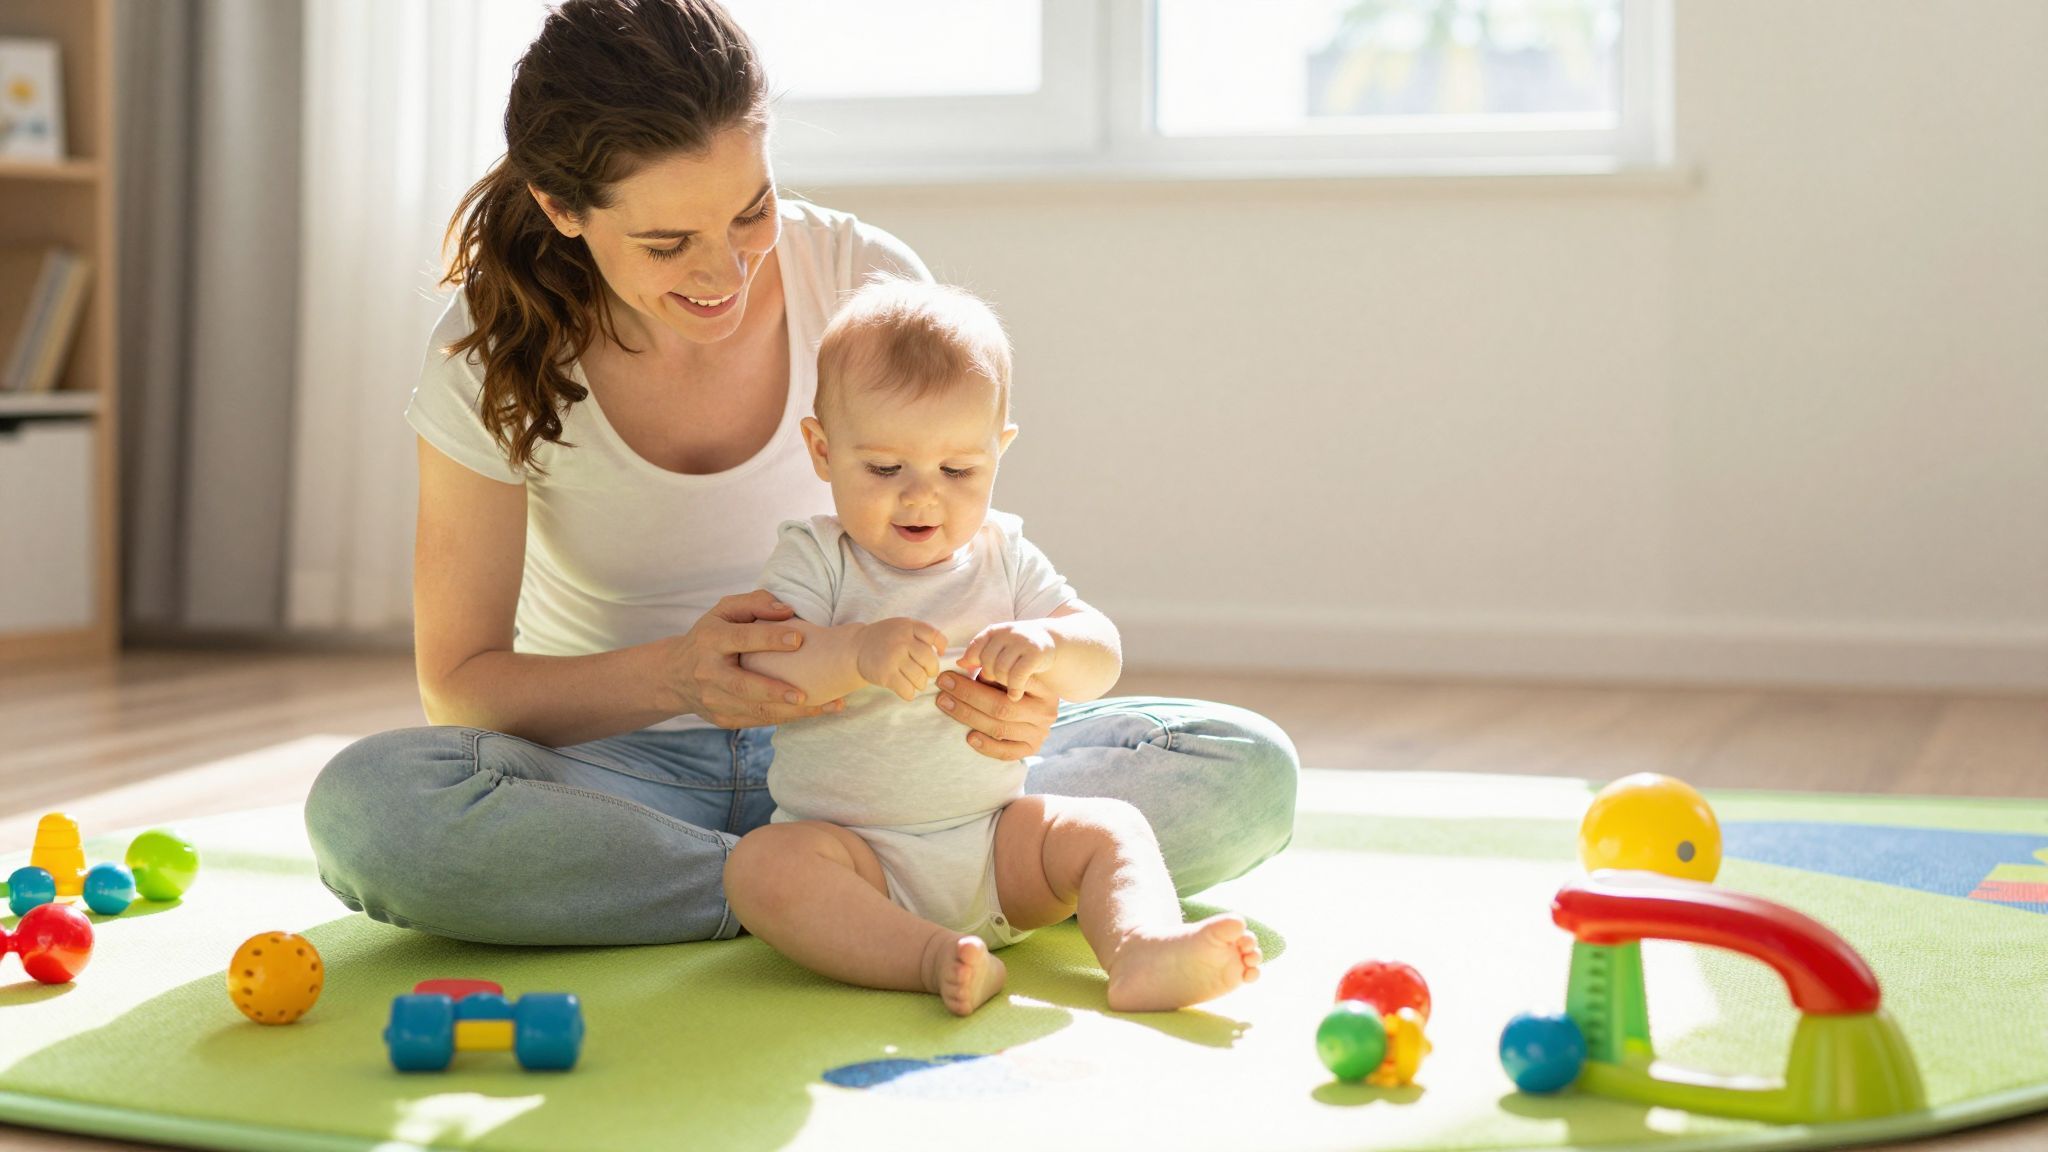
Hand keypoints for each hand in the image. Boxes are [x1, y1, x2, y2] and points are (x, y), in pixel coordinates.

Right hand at [659, 590, 844, 728]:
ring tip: (826, 707)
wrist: (674, 675)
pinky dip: (785, 718)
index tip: (799, 639)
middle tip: (804, 694)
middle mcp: (709, 672)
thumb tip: (787, 611)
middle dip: (774, 690)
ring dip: (791, 712)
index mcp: (711, 640)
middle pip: (742, 685)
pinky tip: (813, 713)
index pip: (742, 639)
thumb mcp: (724, 610)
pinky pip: (757, 721)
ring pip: (754, 710)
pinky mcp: (722, 719)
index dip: (769, 639)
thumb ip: (755, 603)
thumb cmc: (711, 635)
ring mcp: (713, 700)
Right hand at [856, 617, 948, 700]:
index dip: (941, 646)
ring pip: (920, 678)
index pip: (935, 635)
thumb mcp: (902, 628)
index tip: (939, 653)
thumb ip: (920, 635)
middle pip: (929, 660)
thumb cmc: (885, 639)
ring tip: (915, 682)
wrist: (857, 647)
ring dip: (920, 684)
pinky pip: (907, 690)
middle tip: (927, 673)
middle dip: (932, 670)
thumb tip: (942, 652)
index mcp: (908, 627)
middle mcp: (901, 640)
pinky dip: (909, 693)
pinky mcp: (885, 674)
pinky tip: (906, 690)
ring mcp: (893, 657)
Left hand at [934, 670, 1056, 760]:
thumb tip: (962, 666)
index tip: (949, 674)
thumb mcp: (1012, 674)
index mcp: (1043, 689)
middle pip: (1001, 707)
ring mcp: (1039, 734)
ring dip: (968, 717)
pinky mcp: (1031, 750)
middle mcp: (1045, 713)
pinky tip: (969, 737)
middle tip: (943, 686)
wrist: (1039, 708)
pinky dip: (987, 746)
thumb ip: (993, 673)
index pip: (1008, 683)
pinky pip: (1007, 753)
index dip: (975, 680)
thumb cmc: (1018, 685)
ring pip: (999, 729)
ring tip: (945, 704)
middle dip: (967, 696)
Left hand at [958, 620, 1057, 701]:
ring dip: (1001, 684)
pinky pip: (1017, 675)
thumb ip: (979, 654)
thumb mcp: (999, 649)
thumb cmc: (1019, 652)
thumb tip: (960, 663)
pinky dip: (1014, 688)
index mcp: (996, 630)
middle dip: (984, 678)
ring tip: (1001, 693)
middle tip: (984, 687)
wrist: (1053, 642)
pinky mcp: (1036, 654)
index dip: (972, 662)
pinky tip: (1014, 696)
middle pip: (986, 660)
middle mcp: (1009, 632)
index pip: (976, 646)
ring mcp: (1023, 642)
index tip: (970, 676)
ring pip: (1000, 669)